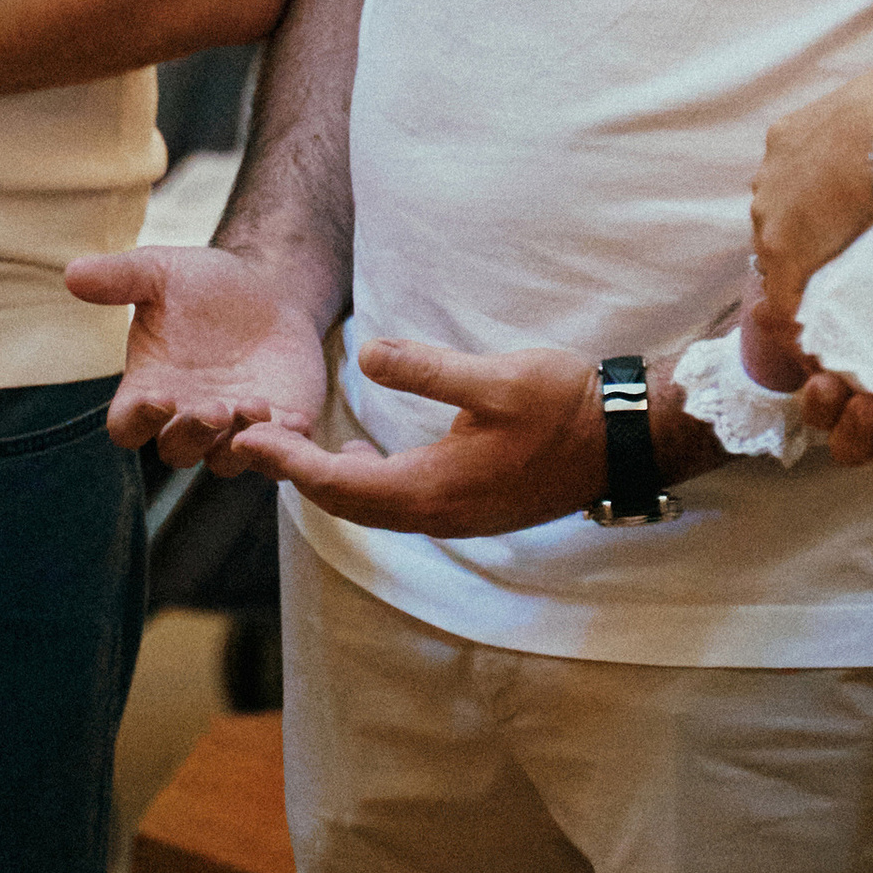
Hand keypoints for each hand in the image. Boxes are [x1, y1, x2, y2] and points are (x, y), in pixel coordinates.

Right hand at [65, 243, 332, 467]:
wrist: (270, 287)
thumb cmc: (204, 286)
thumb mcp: (161, 272)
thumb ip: (120, 278)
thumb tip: (72, 274)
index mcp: (149, 390)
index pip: (128, 426)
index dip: (139, 420)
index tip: (160, 396)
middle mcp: (186, 419)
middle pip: (177, 451)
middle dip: (194, 434)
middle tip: (216, 408)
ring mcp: (232, 431)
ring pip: (226, 460)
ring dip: (240, 443)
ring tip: (255, 404)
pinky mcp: (277, 429)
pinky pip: (279, 452)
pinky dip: (286, 443)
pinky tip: (296, 419)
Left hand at [231, 337, 607, 535]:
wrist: (625, 440)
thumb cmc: (564, 404)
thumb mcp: (494, 377)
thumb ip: (426, 370)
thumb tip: (364, 354)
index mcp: (434, 489)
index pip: (338, 485)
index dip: (288, 461)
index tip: (247, 438)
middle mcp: (438, 515)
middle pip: (347, 504)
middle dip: (298, 472)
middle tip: (253, 441)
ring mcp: (457, 518)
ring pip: (373, 508)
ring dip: (330, 481)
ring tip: (296, 445)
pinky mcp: (472, 510)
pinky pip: (400, 505)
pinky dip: (365, 484)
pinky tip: (360, 456)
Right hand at [729, 286, 872, 473]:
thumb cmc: (853, 270)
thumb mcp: (818, 277)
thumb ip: (792, 302)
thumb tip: (767, 312)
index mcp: (836, 378)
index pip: (821, 411)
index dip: (821, 406)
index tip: (825, 382)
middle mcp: (869, 401)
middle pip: (851, 444)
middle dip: (853, 431)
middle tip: (866, 405)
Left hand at [752, 68, 872, 327]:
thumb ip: (870, 112)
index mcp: (787, 137)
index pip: (788, 176)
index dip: (808, 196)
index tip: (832, 209)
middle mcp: (768, 177)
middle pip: (776, 212)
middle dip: (800, 229)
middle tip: (838, 247)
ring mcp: (771, 218)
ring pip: (775, 252)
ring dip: (800, 265)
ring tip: (832, 285)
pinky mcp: (784, 256)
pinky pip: (783, 296)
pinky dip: (795, 309)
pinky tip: (812, 324)